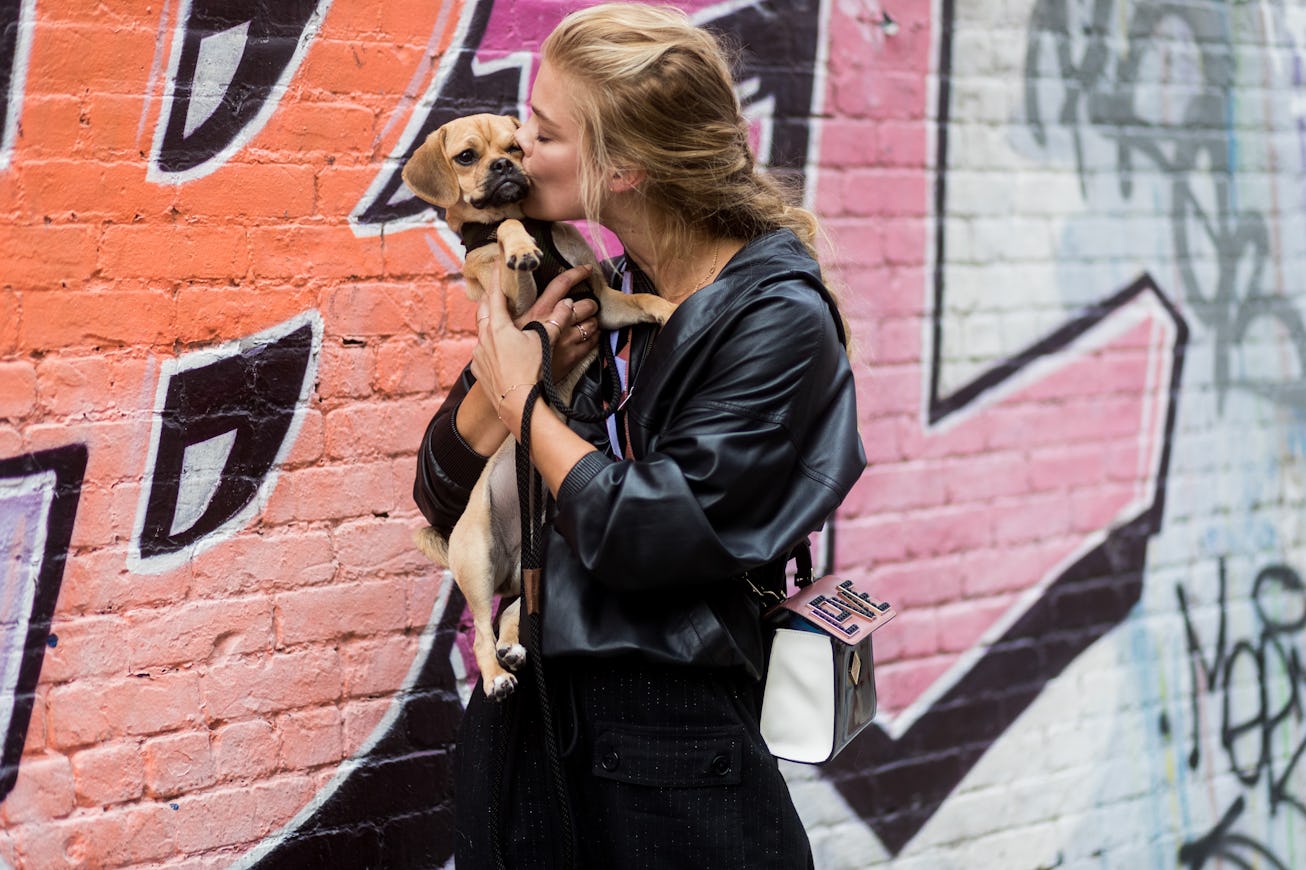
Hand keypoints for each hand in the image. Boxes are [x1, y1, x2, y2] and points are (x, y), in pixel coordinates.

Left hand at [472, 264, 600, 433]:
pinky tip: (497, 353)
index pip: (496, 294)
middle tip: (492, 292)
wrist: (517, 402)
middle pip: (482, 311)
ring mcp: (479, 355)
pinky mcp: (478, 371)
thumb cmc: (531, 370)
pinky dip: (488, 348)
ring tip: (496, 324)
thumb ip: (556, 321)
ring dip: (489, 326)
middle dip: (488, 300)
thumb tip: (568, 304)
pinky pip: (482, 354)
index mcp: (499, 326)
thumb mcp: (545, 342)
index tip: (496, 262)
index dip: (496, 277)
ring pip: (481, 333)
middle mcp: (484, 338)